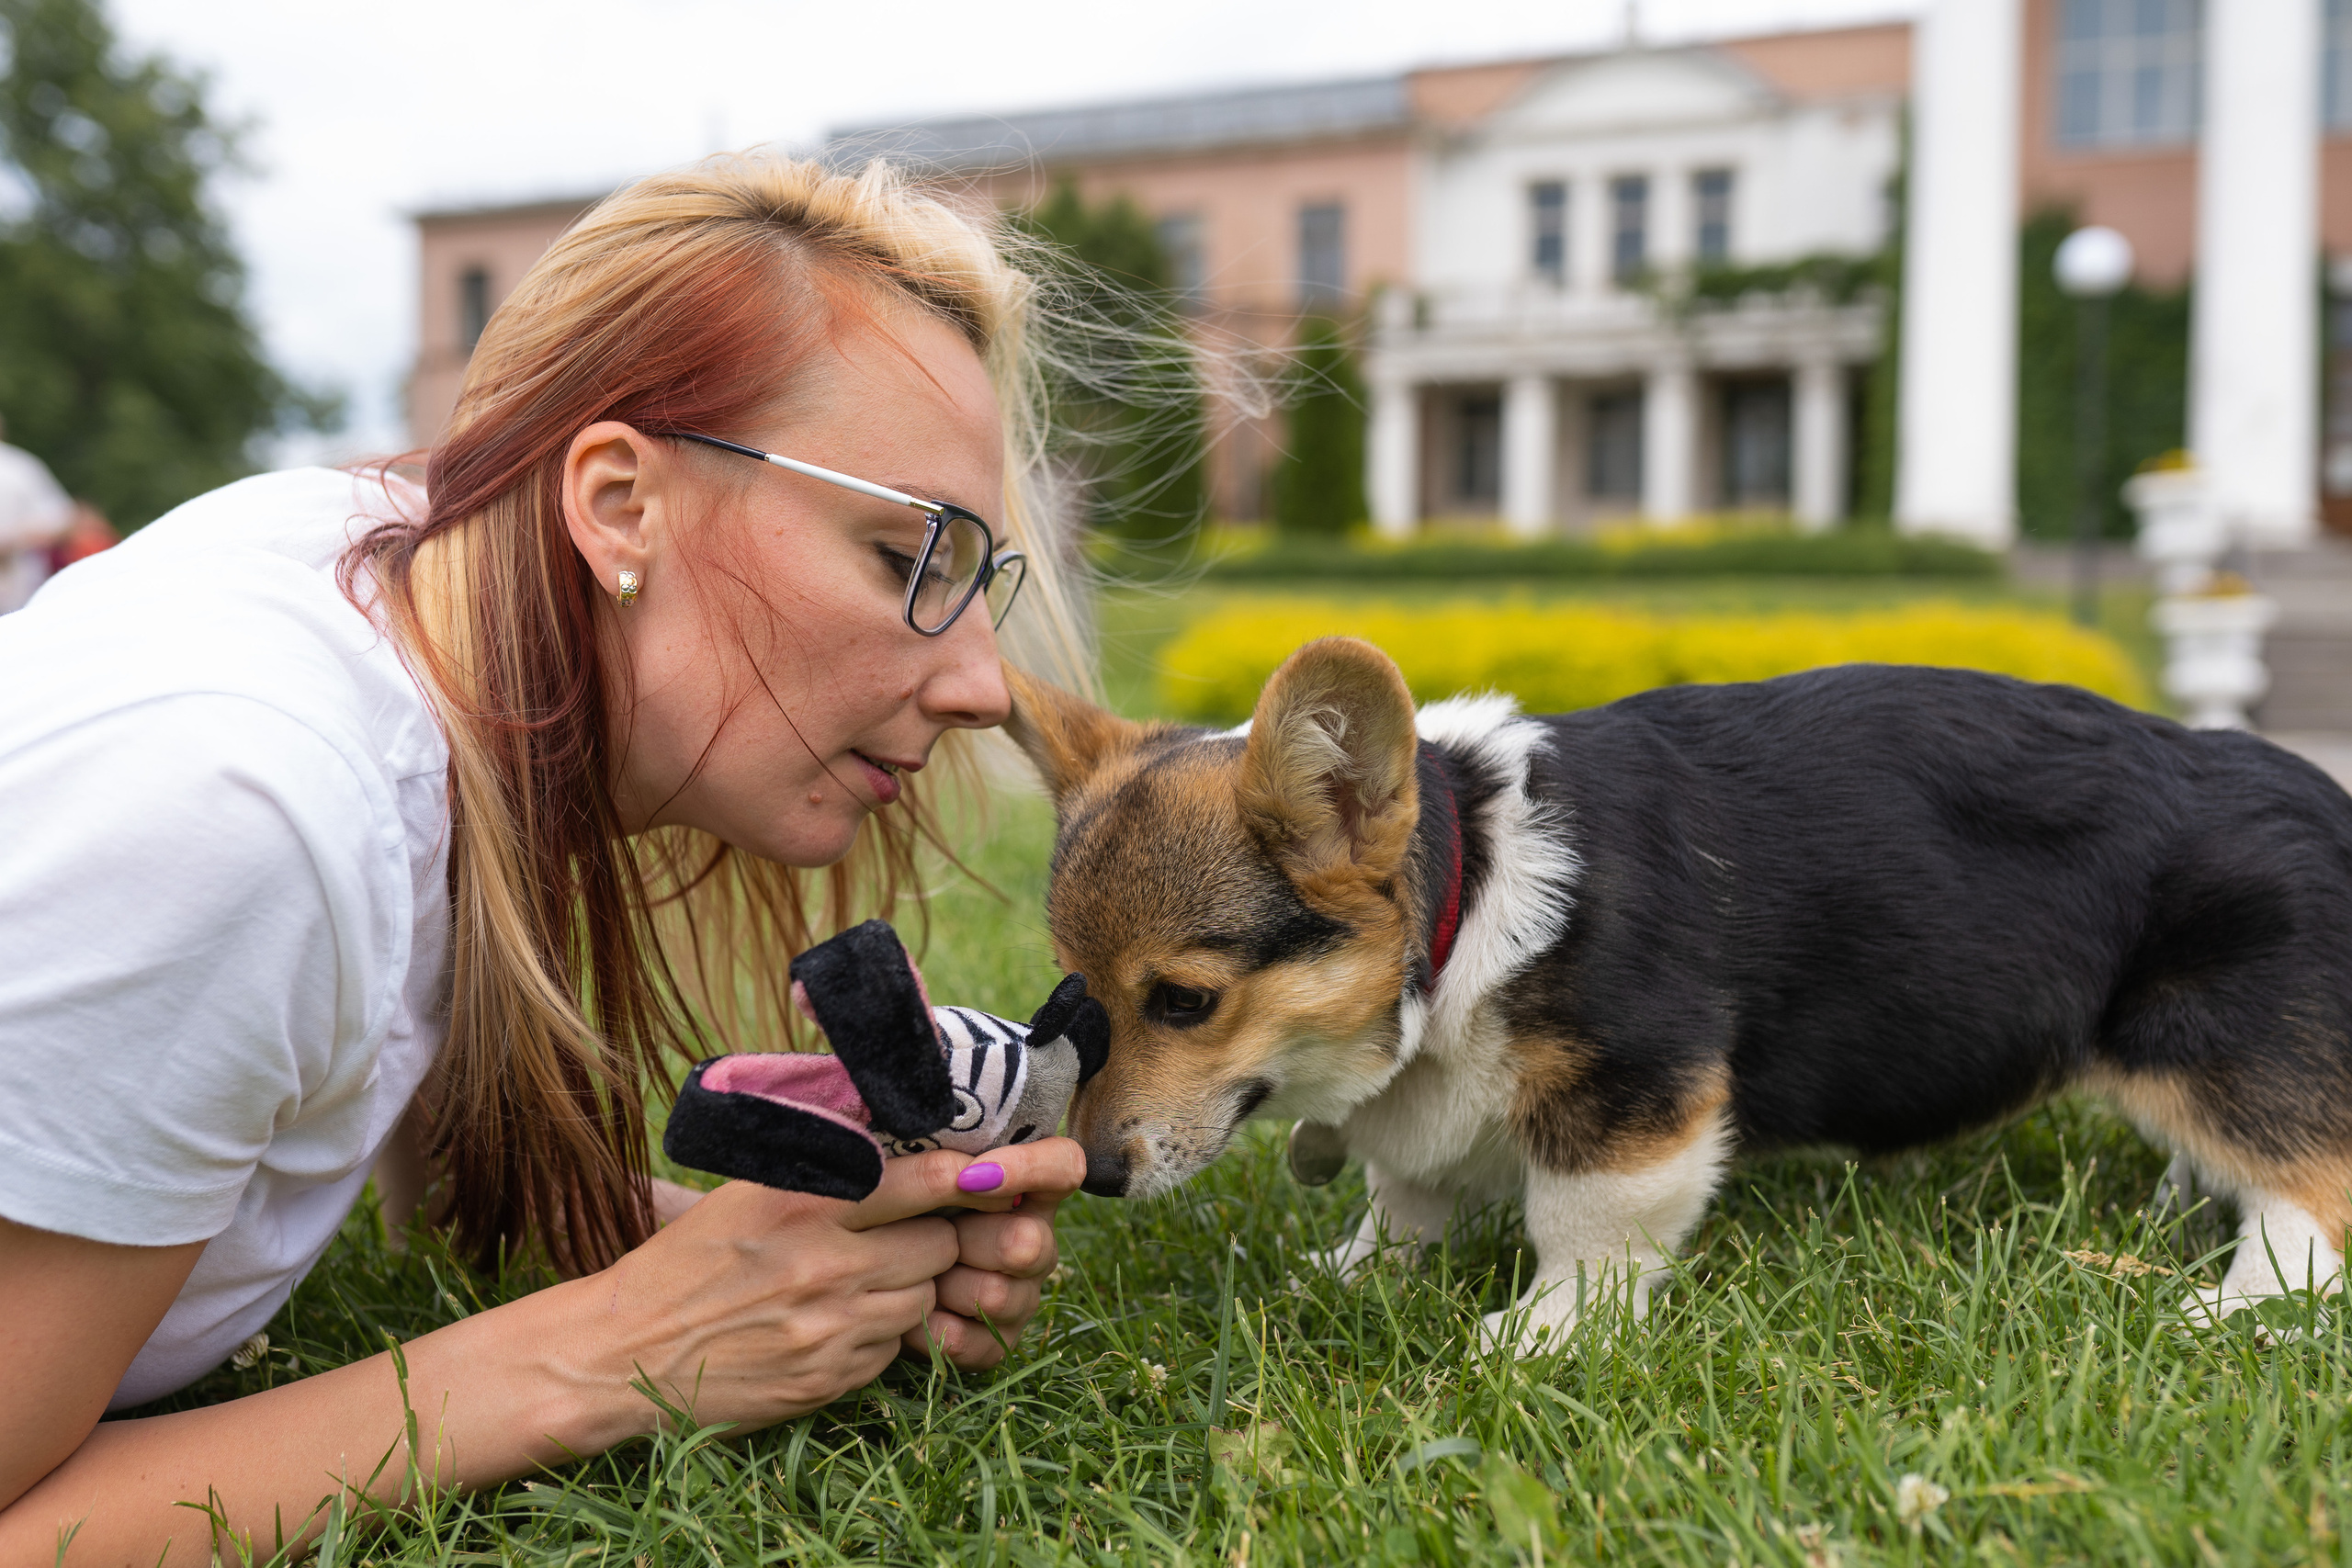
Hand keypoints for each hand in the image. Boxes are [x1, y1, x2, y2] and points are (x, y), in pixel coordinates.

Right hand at [573, 1154, 974, 1439]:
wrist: (623, 1353)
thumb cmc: (686, 1262)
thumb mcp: (746, 1196)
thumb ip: (824, 1171)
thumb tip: (901, 1141)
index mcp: (801, 1204)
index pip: (922, 1180)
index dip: (963, 1177)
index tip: (981, 1173)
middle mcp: (824, 1264)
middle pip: (938, 1244)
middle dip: (934, 1236)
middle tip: (907, 1231)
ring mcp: (831, 1328)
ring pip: (922, 1297)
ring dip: (910, 1286)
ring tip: (864, 1278)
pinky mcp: (830, 1380)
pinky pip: (892, 1348)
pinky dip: (880, 1333)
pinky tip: (837, 1321)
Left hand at [884, 1137, 1084, 1368]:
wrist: (860, 1273)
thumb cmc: (889, 1203)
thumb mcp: (909, 1166)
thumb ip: (935, 1149)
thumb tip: (952, 1156)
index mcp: (1022, 1186)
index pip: (1063, 1165)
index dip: (1029, 1170)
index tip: (972, 1177)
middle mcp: (1032, 1238)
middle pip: (1028, 1242)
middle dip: (969, 1242)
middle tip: (932, 1235)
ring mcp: (1021, 1293)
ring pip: (999, 1295)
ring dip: (946, 1287)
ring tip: (916, 1274)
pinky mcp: (999, 1341)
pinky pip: (982, 1343)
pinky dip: (937, 1330)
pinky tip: (912, 1316)